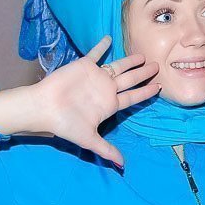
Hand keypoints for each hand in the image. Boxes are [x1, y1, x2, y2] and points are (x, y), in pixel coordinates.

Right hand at [27, 37, 159, 167]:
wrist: (44, 108)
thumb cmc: (66, 124)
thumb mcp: (89, 139)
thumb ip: (106, 149)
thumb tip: (122, 166)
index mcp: (109, 105)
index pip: (133, 97)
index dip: (146, 93)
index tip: (159, 87)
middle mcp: (105, 90)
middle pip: (130, 80)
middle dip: (144, 74)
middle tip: (158, 66)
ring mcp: (96, 77)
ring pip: (118, 66)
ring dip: (130, 61)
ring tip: (142, 55)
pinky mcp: (84, 66)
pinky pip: (95, 53)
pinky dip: (102, 46)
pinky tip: (109, 38)